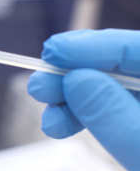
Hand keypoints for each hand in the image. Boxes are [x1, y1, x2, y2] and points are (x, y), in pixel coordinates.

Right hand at [28, 29, 139, 170]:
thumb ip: (115, 115)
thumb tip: (76, 79)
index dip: (94, 46)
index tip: (53, 52)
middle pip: (129, 68)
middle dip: (79, 77)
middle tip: (40, 88)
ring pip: (121, 92)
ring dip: (79, 102)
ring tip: (49, 119)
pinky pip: (124, 114)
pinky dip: (93, 118)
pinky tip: (67, 124)